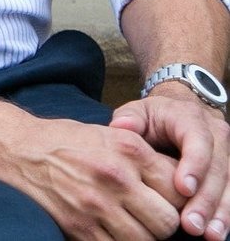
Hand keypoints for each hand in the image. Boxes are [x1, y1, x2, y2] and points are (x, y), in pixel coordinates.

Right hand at [9, 117, 183, 239]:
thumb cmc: (68, 141)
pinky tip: (109, 229)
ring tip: (129, 223)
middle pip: (167, 222)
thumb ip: (145, 159)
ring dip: (142, 236)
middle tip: (149, 215)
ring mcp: (97, 205)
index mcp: (128, 148)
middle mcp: (116, 176)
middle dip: (163, 223)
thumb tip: (180, 186)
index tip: (166, 199)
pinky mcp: (80, 228)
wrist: (20, 150)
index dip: (178, 199)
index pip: (178, 188)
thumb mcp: (109, 135)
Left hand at [111, 89, 229, 239]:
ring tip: (206, 234)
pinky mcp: (229, 173)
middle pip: (217, 168)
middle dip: (205, 199)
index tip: (182, 188)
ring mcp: (226, 155)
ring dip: (218, 212)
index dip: (194, 164)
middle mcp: (215, 134)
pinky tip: (214, 233)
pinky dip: (223, 216)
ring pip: (229, 185)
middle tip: (190, 223)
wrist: (174, 118)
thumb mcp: (138, 113)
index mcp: (190, 117)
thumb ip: (130, 118)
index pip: (198, 139)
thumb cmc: (152, 119)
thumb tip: (121, 126)